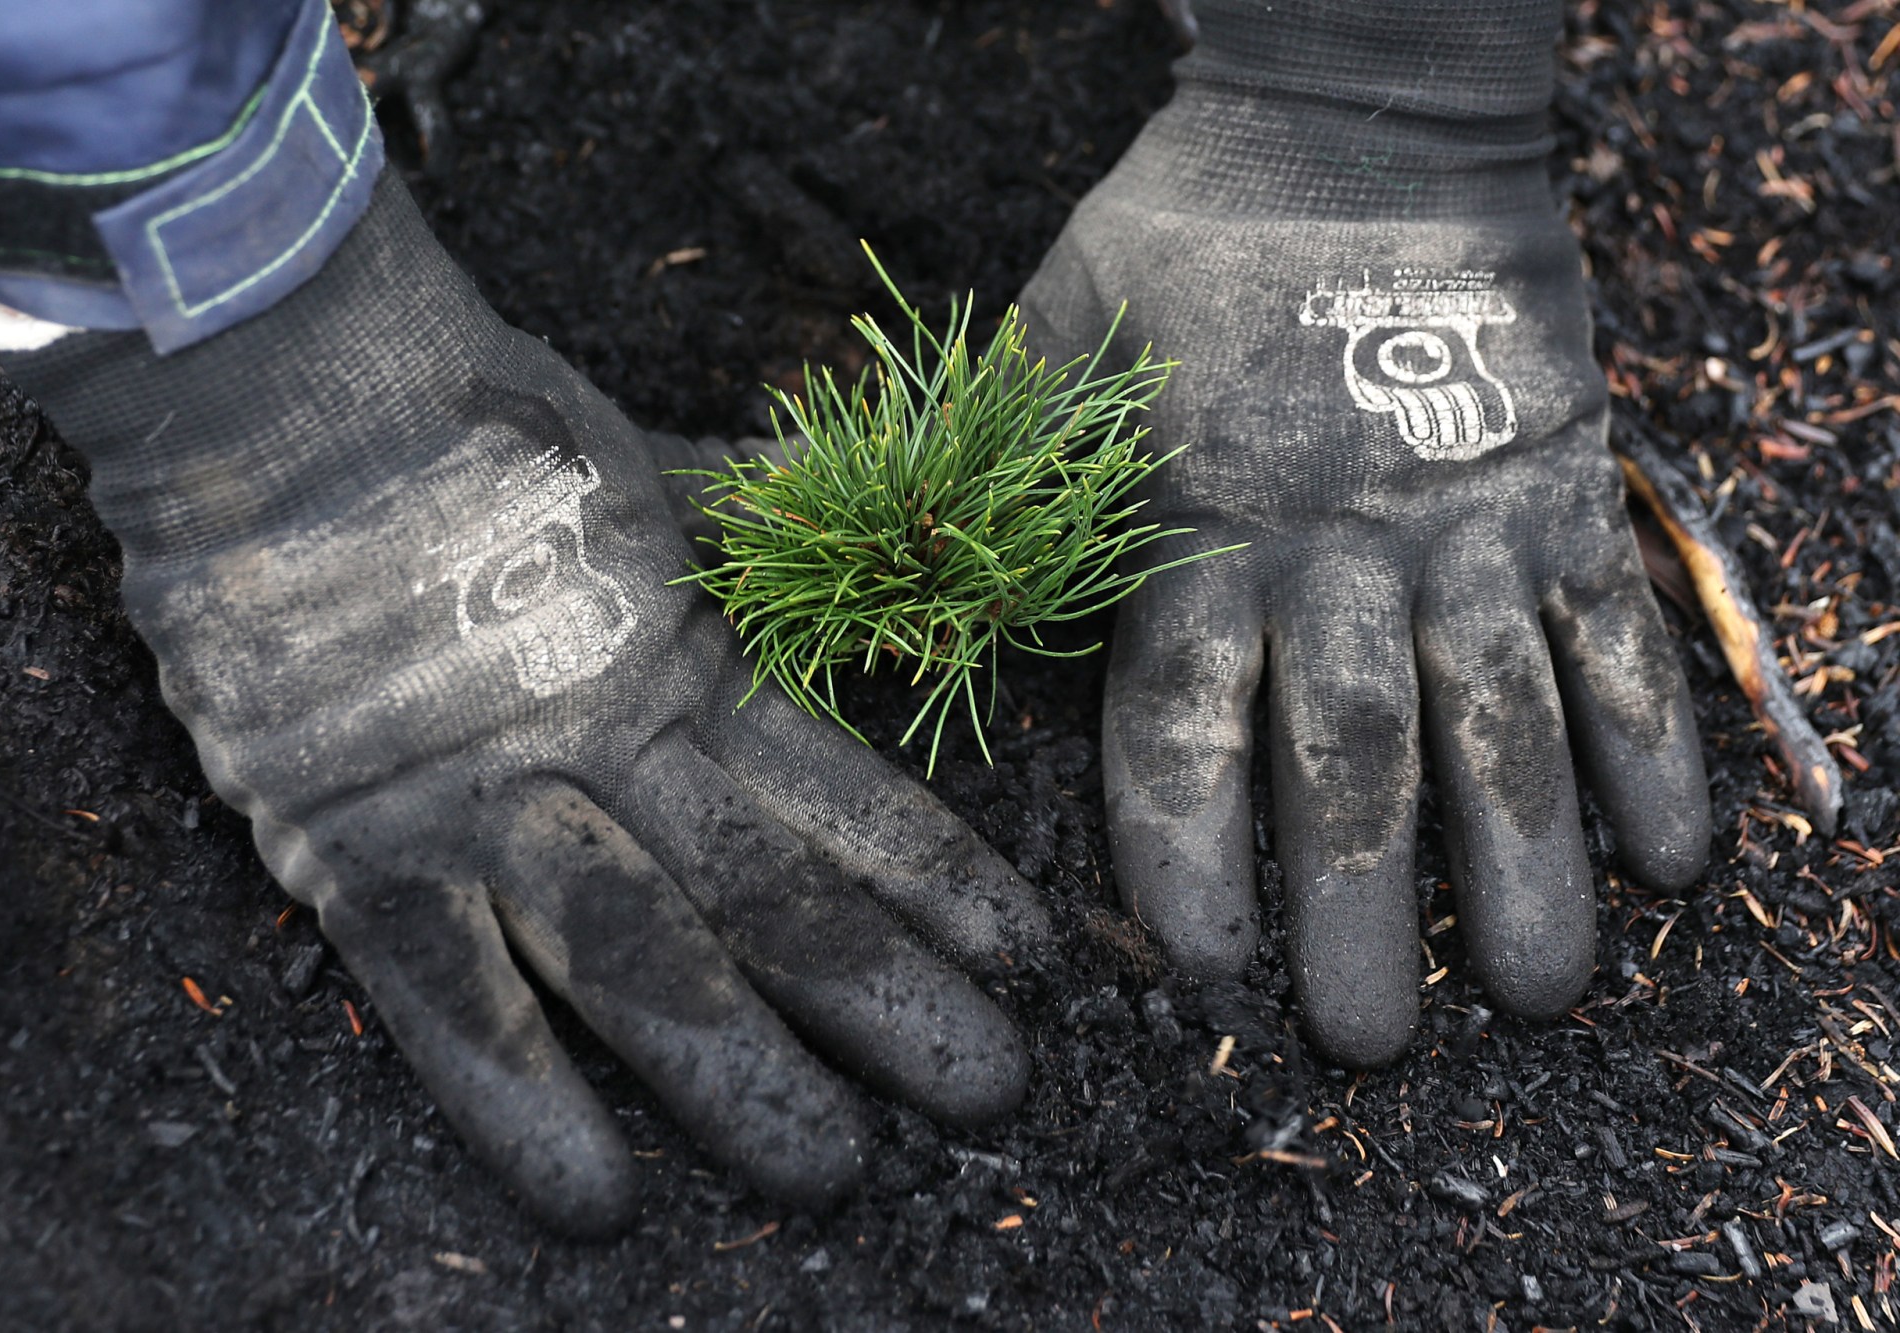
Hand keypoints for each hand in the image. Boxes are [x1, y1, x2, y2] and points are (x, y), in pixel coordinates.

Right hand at [0, 171, 1050, 1233]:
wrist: (289, 390)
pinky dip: (521, 1100)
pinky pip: (448, 998)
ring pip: (639, 966)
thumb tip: (897, 510)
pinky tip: (599, 1199)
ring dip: (744, 1077)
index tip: (1032, 962)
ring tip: (839, 1171)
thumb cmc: (483, 428)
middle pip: (772, 901)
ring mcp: (485, 808)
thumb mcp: (656, 475)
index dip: (943, 882)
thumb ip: (770, 524)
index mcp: (687, 659)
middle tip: (992, 1092)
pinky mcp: (358, 851)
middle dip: (888, 1007)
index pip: (845, 795)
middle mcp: (607, 748)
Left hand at [1020, 76, 1708, 1064]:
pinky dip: (1648, 744)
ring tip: (1533, 992)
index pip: (1177, 728)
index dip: (1186, 855)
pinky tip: (1668, 861)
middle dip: (1356, 907)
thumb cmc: (1167, 255)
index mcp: (1185, 534)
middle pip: (1344, 757)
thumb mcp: (1041, 356)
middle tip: (1364, 1041)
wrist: (1348, 130)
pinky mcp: (1560, 490)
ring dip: (1522, 863)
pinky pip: (1615, 635)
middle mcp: (1328, 551)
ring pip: (1498, 719)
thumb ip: (980, 487)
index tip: (1199, 965)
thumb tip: (840, 570)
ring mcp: (1458, 526)